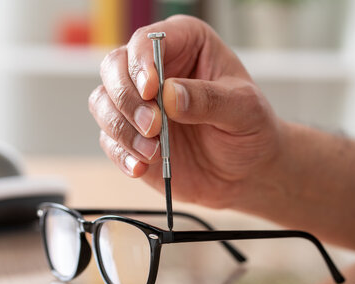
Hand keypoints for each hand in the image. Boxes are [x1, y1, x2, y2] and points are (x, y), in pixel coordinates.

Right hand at [88, 15, 280, 208]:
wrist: (245, 171)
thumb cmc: (250, 129)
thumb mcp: (244, 110)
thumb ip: (209, 100)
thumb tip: (170, 95)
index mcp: (186, 45)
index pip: (148, 40)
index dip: (142, 63)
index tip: (152, 90)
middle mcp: (156, 69)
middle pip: (114, 68)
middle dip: (127, 99)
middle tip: (153, 126)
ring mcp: (140, 103)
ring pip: (103, 102)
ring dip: (122, 129)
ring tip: (154, 152)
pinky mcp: (131, 135)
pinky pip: (109, 139)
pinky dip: (121, 154)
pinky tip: (141, 166)